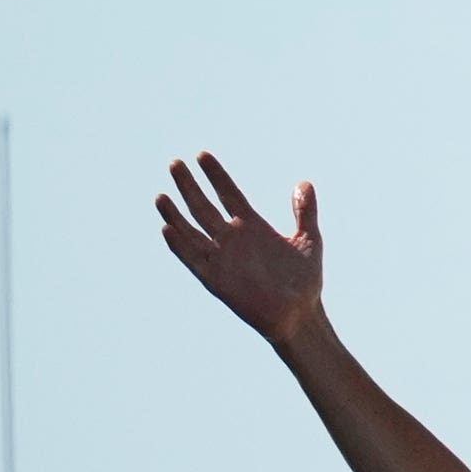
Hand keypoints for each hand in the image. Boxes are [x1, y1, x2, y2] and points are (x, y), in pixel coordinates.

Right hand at [156, 151, 322, 347]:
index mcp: (251, 225)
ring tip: (162, 197)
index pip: (228, 193)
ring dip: (176, 215)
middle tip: (175, 164)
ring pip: (191, 231)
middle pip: (204, 207)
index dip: (215, 175)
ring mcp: (222, 258)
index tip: (202, 156)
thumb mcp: (308, 241)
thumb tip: (304, 183)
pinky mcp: (216, 280)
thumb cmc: (305, 280)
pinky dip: (180, 246)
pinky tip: (167, 228)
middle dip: (189, 186)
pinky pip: (193, 260)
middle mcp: (232, 239)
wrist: (299, 315)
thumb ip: (305, 212)